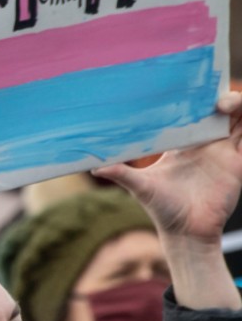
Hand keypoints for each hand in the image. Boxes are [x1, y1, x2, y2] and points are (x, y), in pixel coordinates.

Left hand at [94, 89, 241, 241]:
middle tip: (216, 99)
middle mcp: (205, 144)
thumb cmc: (161, 209)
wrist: (186, 233)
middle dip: (223, 98)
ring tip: (228, 103)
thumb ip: (121, 173)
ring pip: (239, 120)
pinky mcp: (237, 165)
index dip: (198, 98)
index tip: (194, 86)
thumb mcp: (140, 186)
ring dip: (239, 106)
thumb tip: (93, 167)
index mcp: (183, 143)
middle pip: (222, 111)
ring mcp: (223, 153)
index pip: (194, 113)